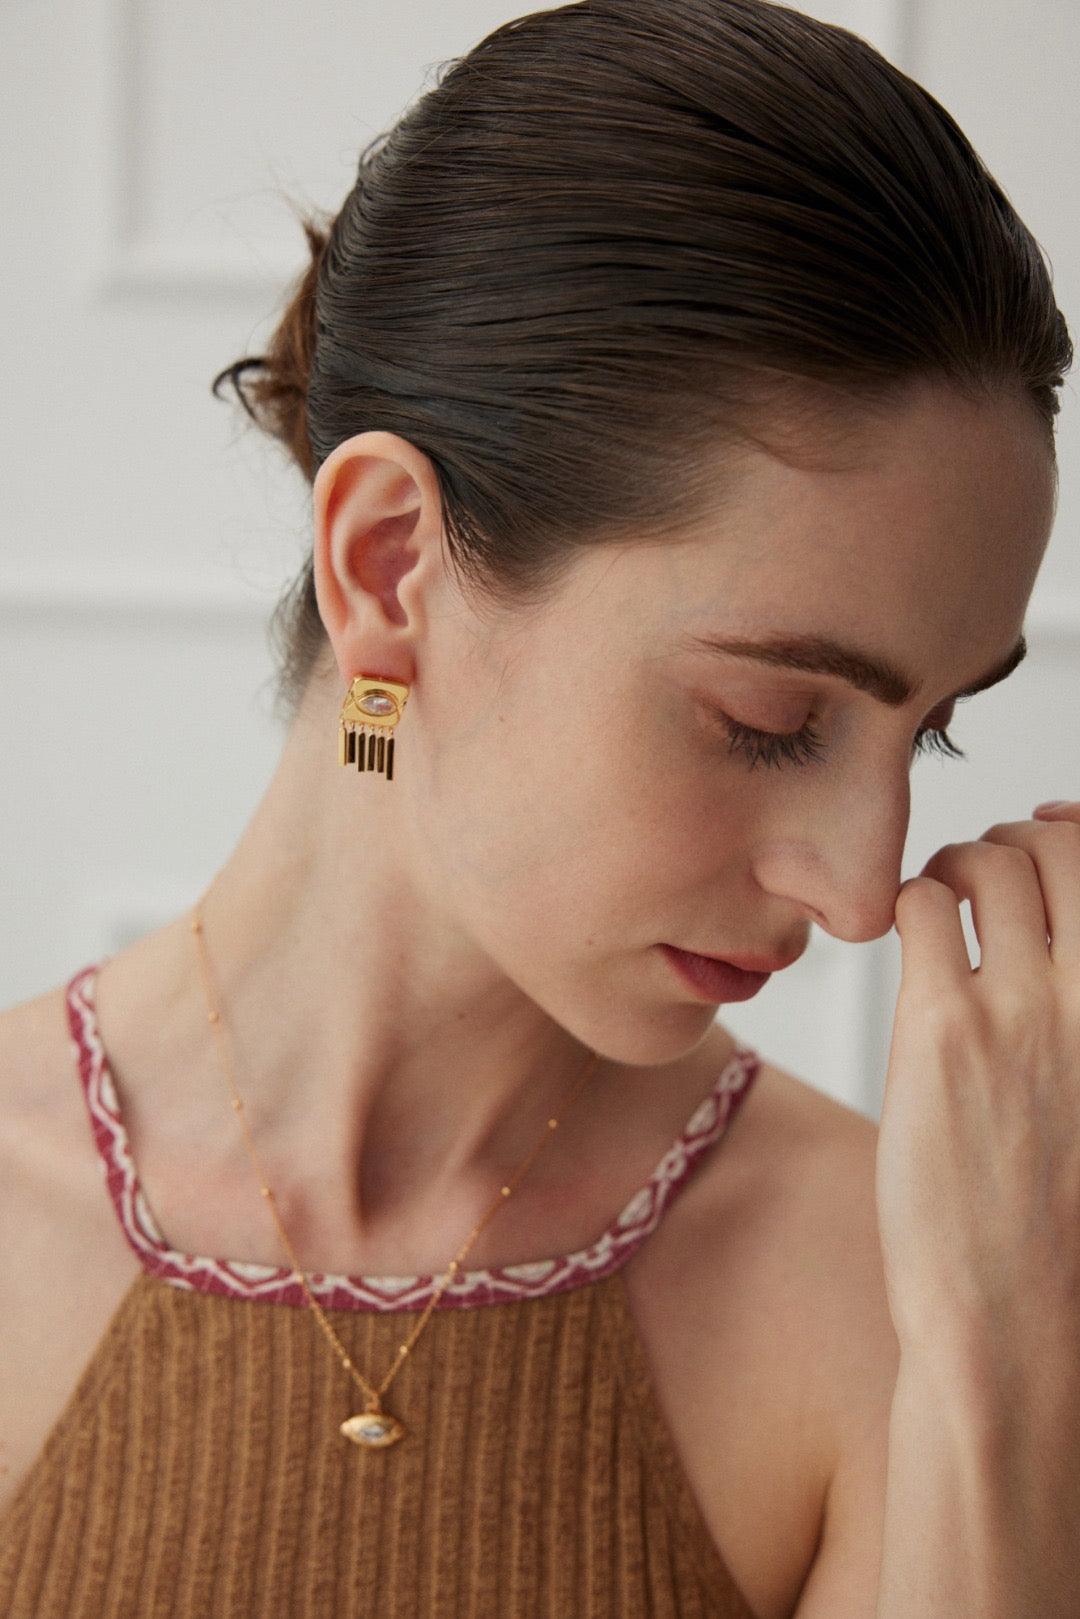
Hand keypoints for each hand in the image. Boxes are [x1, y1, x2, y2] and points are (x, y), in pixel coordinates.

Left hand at [876, 801, 1079, 1370]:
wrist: (1020, 1321)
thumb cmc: (1062, 1227)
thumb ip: (1079, 1021)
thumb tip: (1056, 947)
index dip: (1078, 834)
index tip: (1052, 834)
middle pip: (1062, 850)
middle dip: (1017, 843)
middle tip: (985, 875)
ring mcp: (1028, 1009)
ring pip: (991, 862)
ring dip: (957, 866)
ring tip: (938, 905)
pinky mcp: (943, 1028)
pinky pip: (921, 907)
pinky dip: (908, 903)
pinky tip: (902, 943)